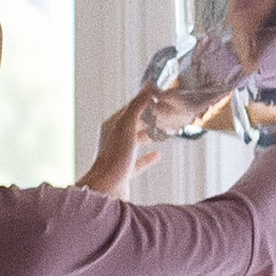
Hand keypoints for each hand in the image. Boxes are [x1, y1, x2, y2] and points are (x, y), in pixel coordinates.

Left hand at [77, 84, 164, 198]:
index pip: (133, 108)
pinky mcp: (125, 172)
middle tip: (169, 113)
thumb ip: (138, 105)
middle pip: (136, 124)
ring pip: (138, 142)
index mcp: (113, 125)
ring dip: (150, 135)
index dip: (148, 102)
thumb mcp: (127, 126)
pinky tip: (158, 154)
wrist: (107, 189)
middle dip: (151, 118)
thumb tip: (148, 86)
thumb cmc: (115, 157)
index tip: (163, 98)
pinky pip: (139, 162)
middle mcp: (114, 139)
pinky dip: (149, 157)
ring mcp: (120, 156)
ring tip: (166, 131)